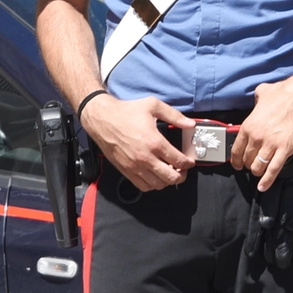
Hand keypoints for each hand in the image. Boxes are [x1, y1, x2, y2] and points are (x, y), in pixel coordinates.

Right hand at [80, 94, 194, 190]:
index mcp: (154, 142)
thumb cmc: (125, 112)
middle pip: (171, 177)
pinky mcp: (126, 171)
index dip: (189, 163)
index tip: (190, 161)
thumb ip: (174, 115)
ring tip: (169, 172)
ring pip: (158, 185)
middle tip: (183, 170)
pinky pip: (143, 187)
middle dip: (182, 175)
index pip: (179, 161)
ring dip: (167, 181)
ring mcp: (135, 167)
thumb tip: (190, 124)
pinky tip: (155, 176)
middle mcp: (146, 157)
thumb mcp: (153, 106)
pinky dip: (152, 185)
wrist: (102, 119)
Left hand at [233, 71, 292, 190]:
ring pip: (258, 167)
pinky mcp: (285, 149)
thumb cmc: (284, 93)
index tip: (237, 164)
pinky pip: (273, 170)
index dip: (235, 160)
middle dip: (248, 165)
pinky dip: (267, 181)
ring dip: (257, 172)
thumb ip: (256, 101)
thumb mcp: (262, 93)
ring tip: (259, 172)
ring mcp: (271, 144)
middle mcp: (257, 137)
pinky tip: (263, 186)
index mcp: (249, 125)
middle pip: (247, 160)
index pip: (236, 149)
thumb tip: (257, 101)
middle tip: (251, 166)